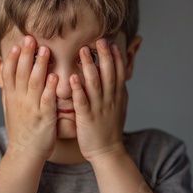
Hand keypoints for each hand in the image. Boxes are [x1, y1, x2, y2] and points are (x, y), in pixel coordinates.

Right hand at [2, 36, 57, 161]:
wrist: (24, 154)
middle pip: (21, 74)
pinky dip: (50, 89)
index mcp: (11, 97)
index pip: (9, 73)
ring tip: (45, 50)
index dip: (13, 58)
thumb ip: (7, 86)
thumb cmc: (20, 128)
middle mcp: (20, 101)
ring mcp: (32, 109)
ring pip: (34, 84)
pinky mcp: (44, 118)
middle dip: (25, 55)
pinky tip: (55, 77)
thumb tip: (1, 67)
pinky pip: (47, 101)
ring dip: (39, 66)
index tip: (17, 43)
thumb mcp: (8, 106)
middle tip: (30, 38)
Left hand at [69, 39, 127, 162]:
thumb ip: (118, 90)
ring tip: (83, 51)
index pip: (119, 72)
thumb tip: (120, 74)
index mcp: (118, 96)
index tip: (111, 42)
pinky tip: (73, 77)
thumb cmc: (109, 128)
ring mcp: (99, 108)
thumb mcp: (119, 106)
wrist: (108, 152)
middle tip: (100, 40)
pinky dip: (78, 89)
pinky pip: (82, 101)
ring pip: (95, 84)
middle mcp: (110, 100)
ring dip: (89, 66)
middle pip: (108, 74)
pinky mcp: (87, 118)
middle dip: (104, 56)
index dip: (116, 57)